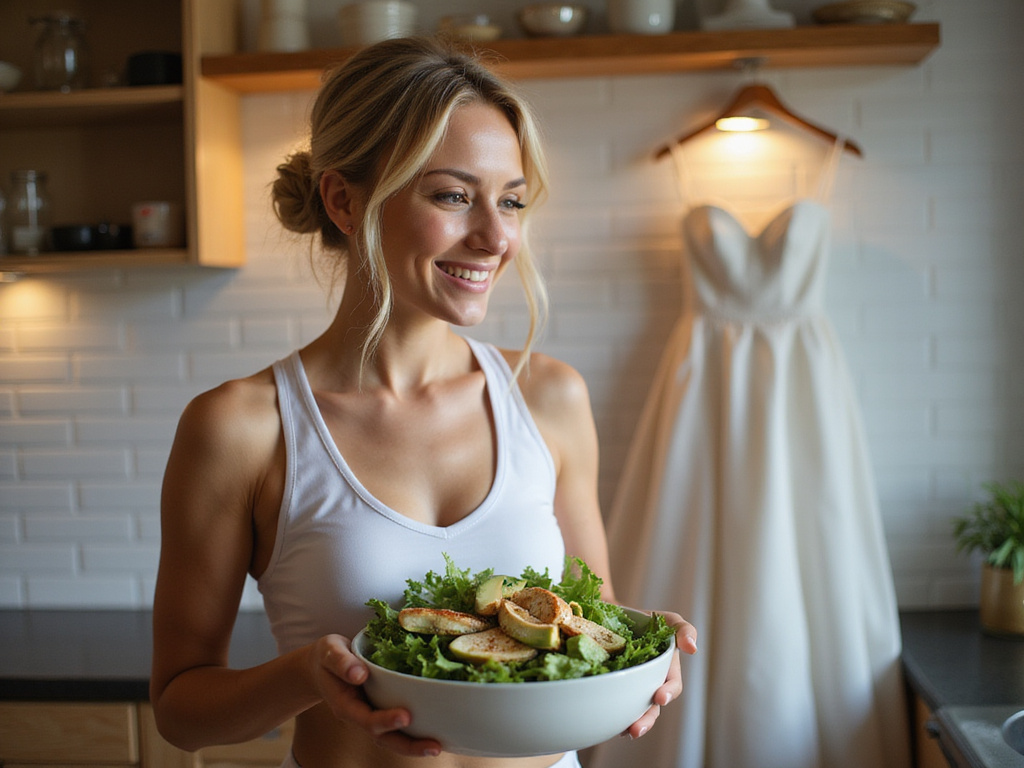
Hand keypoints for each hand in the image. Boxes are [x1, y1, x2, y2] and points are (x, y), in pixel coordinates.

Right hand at [311, 634, 442, 757]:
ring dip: (415, 744)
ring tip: (439, 745)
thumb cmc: (328, 657)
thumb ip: (341, 662)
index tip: (406, 716)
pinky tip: (436, 730)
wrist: (324, 664)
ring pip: (393, 737)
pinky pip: (398, 725)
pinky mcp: (381, 708)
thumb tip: (359, 673)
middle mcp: (360, 715)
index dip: (386, 720)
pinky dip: (416, 730)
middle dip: (409, 745)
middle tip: (434, 745)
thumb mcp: (329, 652)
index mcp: (346, 706)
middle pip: (384, 738)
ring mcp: (371, 714)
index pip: (367, 719)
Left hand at [623, 611, 696, 739]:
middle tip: (636, 730)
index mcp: (667, 670)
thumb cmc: (648, 621)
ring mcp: (633, 687)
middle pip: (653, 707)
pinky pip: (616, 705)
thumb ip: (684, 630)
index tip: (660, 697)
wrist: (616, 616)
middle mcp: (651, 683)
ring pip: (635, 711)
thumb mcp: (668, 620)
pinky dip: (615, 716)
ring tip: (624, 733)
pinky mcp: (614, 687)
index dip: (668, 692)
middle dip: (647, 719)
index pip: (671, 686)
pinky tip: (610, 724)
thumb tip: (692, 648)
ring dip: (632, 724)